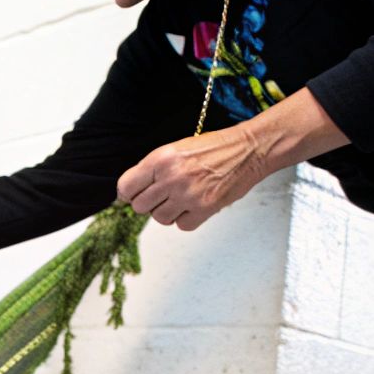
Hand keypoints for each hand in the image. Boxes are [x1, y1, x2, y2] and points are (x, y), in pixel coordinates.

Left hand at [117, 88, 350, 231]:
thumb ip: (153, 169)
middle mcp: (171, 177)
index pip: (126, 187)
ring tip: (181, 198)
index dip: (128, 193)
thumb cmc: (213, 148)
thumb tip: (132, 192)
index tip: (134, 194)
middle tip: (162, 196)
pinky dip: (186, 219)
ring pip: (159, 219)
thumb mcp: (176, 149)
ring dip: (167, 212)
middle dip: (149, 203)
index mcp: (161, 158)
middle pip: (140, 207)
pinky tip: (194, 205)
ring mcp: (187, 195)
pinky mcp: (204, 209)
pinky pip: (181, 226)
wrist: (247, 150)